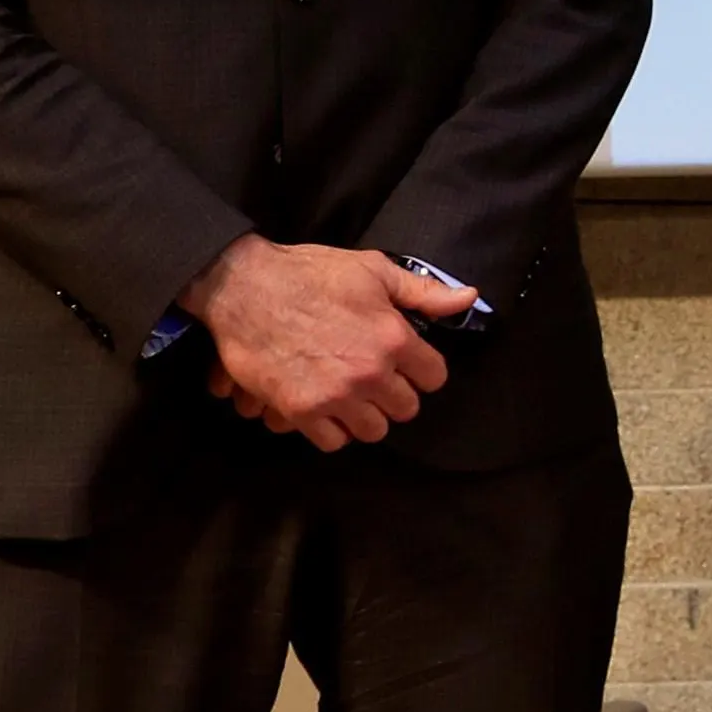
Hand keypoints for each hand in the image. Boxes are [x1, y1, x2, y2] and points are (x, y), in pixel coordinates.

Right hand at [181, 237, 470, 448]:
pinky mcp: (301, 411)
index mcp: (394, 338)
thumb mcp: (373, 270)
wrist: (243, 287)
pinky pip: (332, 441)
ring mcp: (335, 396)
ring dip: (365, 416)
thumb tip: (468, 299)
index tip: (407, 364)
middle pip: (406, 409)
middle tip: (375, 380)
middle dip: (394, 395)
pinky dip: (331, 429)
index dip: (422, 370)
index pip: (434, 377)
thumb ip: (423, 292)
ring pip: (373, 431)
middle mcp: (370, 373)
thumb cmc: (309, 273)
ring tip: (352, 397)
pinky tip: (326, 409)